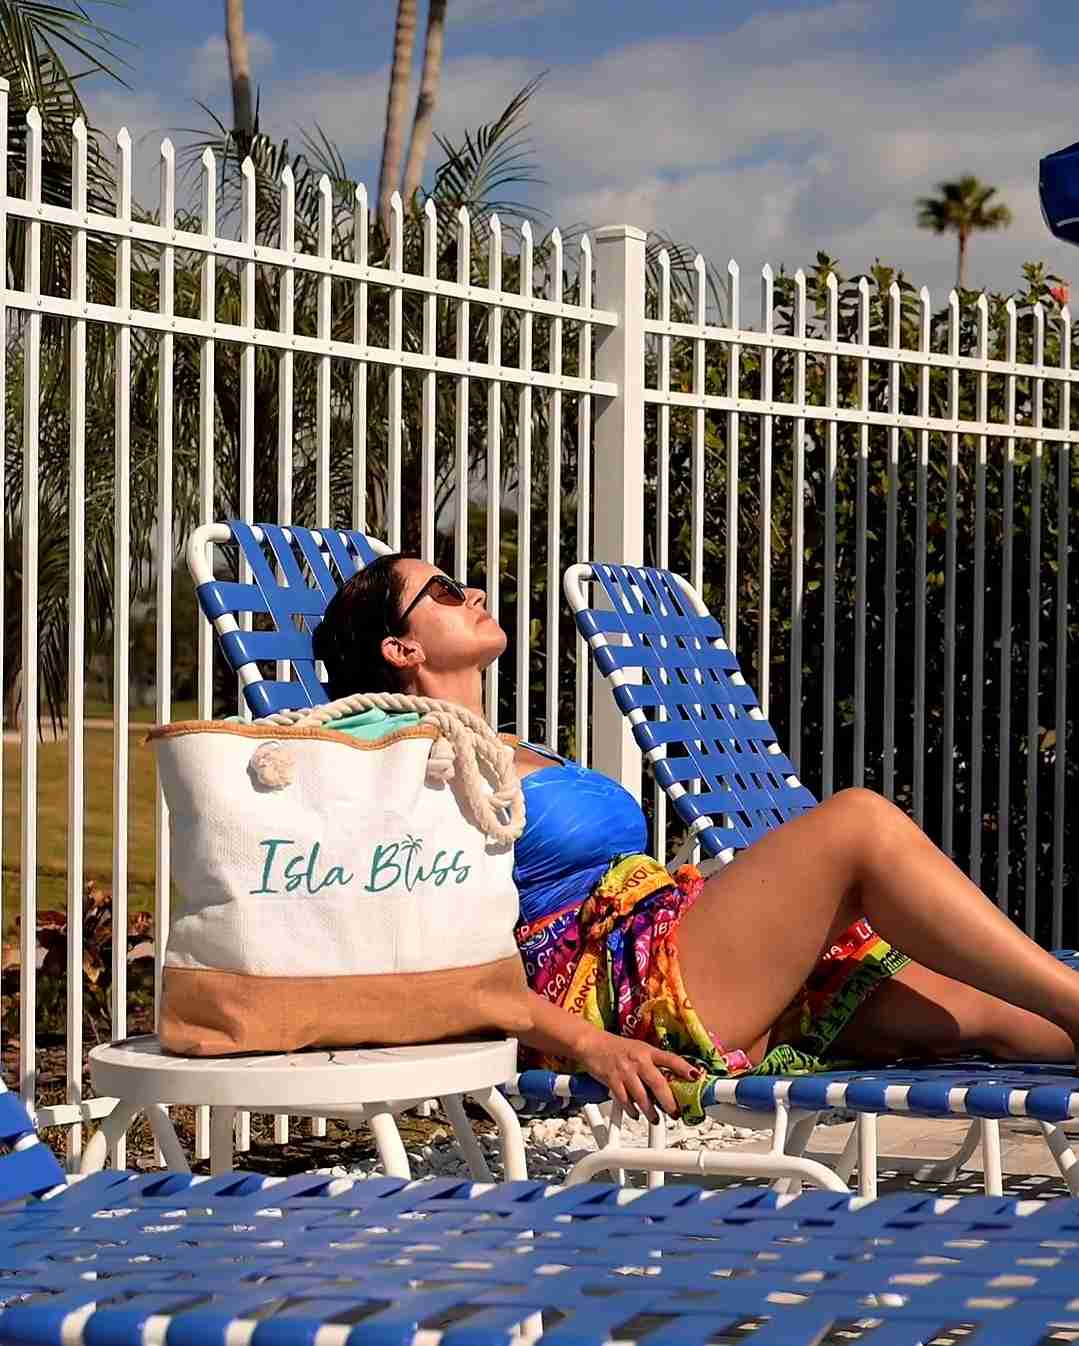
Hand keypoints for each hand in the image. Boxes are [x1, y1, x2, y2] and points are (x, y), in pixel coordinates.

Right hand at [575, 1029, 700, 1122]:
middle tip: (675, 1113)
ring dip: (651, 1111)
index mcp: (648, 1051)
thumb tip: (671, 1082)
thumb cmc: (618, 1049)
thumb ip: (654, 1064)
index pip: (671, 1059)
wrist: (592, 1044)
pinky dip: (632, 1111)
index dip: (685, 1068)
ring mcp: (625, 1071)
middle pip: (658, 1083)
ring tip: (655, 1118)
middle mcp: (639, 1060)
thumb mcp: (639, 1050)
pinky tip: (635, 1114)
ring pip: (642, 1096)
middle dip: (668, 1102)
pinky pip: (625, 1101)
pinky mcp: (612, 1080)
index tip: (697, 1077)